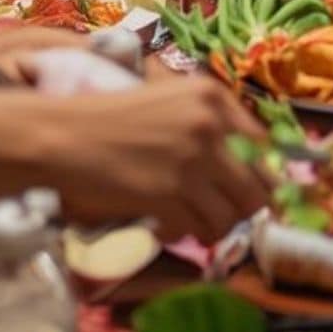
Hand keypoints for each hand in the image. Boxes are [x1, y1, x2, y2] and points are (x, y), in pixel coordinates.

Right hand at [35, 76, 269, 242]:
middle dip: (242, 209)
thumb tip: (257, 170)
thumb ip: (212, 125)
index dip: (264, 176)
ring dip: (212, 227)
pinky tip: (164, 226)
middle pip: (258, 189)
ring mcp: (190, 161)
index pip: (266, 146)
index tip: (253, 192)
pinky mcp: (168, 194)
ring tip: (189, 220)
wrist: (65, 134)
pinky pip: (197, 230)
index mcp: (212, 97)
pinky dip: (183, 234)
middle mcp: (209, 126)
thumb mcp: (172, 101)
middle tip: (222, 214)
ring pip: (231, 217)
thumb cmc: (115, 118)